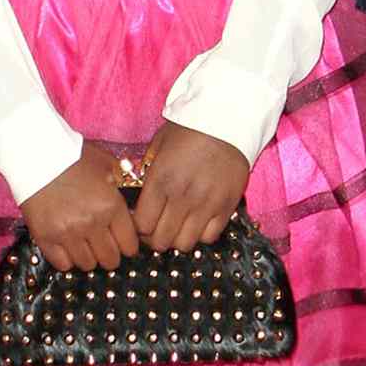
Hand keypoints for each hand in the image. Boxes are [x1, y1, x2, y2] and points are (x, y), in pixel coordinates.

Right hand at [19, 143, 139, 272]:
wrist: (35, 154)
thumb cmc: (73, 155)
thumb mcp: (106, 164)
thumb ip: (123, 184)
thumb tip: (131, 203)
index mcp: (111, 206)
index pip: (129, 245)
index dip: (128, 245)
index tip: (123, 241)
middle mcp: (91, 223)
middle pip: (110, 260)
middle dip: (110, 253)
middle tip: (103, 243)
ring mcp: (67, 233)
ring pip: (87, 265)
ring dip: (88, 256)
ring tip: (84, 242)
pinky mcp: (45, 238)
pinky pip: (63, 264)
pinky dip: (67, 258)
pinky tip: (67, 245)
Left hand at [134, 121, 249, 253]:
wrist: (227, 121)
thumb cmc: (189, 130)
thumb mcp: (158, 145)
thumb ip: (146, 172)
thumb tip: (138, 196)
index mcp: (160, 180)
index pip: (142, 225)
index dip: (138, 228)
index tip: (140, 222)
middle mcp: (182, 197)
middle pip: (161, 240)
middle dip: (154, 238)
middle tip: (156, 227)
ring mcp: (206, 205)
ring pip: (184, 244)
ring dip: (177, 239)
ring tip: (177, 226)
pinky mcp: (226, 208)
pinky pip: (209, 238)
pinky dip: (200, 235)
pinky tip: (196, 221)